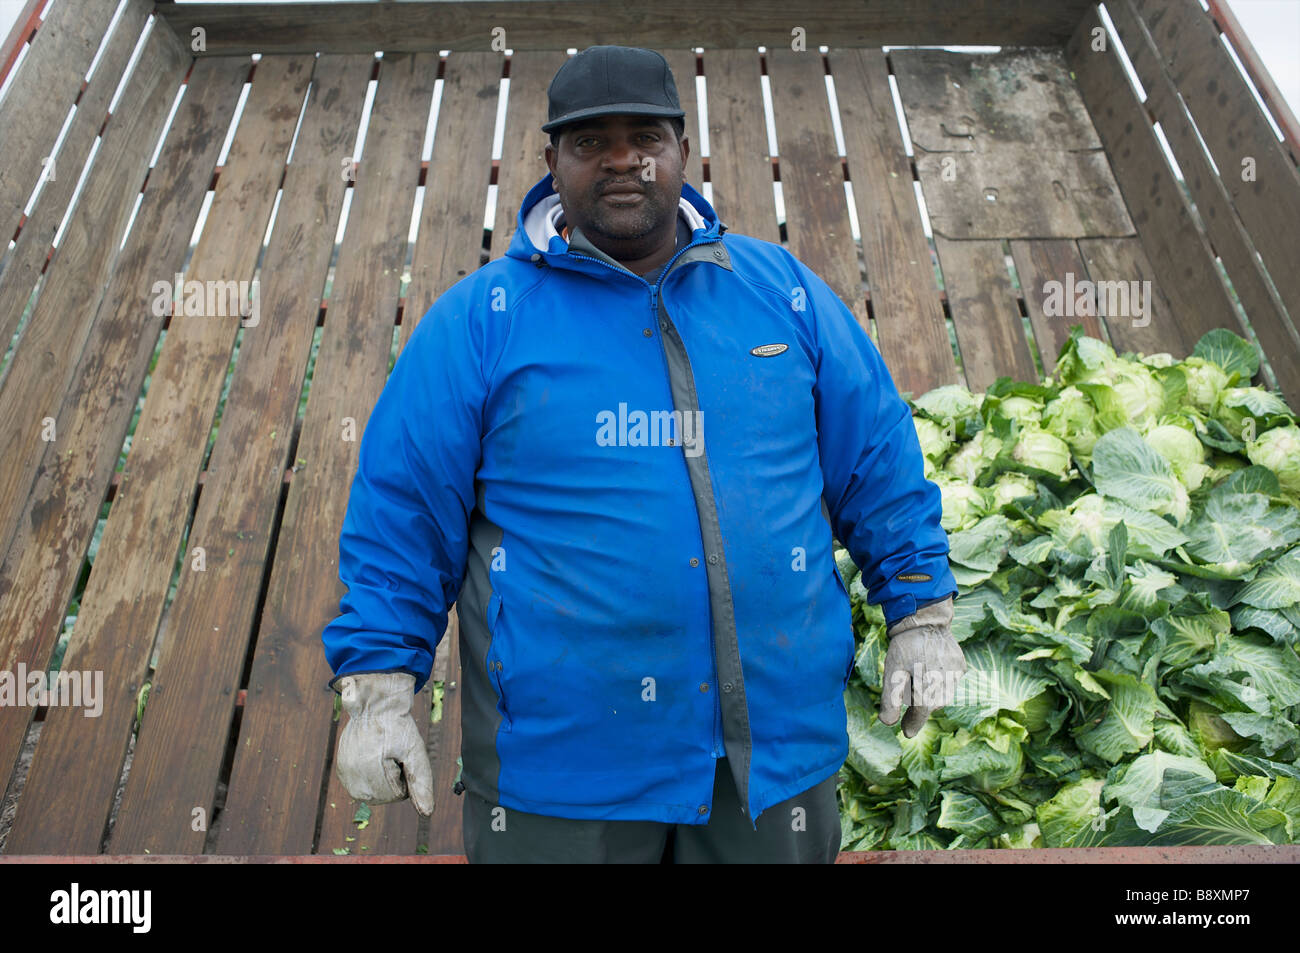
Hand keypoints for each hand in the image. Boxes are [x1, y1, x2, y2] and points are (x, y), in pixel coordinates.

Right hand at [335, 672, 433, 815]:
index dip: (405, 774)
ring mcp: (344, 777)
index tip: (399, 753)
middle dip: (394, 777)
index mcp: (371, 777)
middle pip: (385, 797)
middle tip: (391, 752)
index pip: (399, 795)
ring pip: (374, 792)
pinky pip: (364, 784)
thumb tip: (427, 813)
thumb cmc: (399, 728)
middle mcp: (352, 781)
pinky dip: (371, 773)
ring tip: (381, 752)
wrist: (375, 706)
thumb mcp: (416, 753)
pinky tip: (371, 754)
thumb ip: (422, 784)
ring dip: (382, 776)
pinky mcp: (341, 771)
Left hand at [878, 596, 964, 737]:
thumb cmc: (904, 647)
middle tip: (908, 689)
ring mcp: (957, 675)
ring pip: (943, 694)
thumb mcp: (892, 673)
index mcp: (930, 690)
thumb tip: (888, 723)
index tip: (906, 732)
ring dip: (931, 691)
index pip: (920, 715)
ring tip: (919, 674)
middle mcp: (947, 686)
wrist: (925, 619)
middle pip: (931, 704)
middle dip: (920, 703)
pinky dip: (940, 679)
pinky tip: (930, 665)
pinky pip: (950, 680)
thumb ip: (890, 699)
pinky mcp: (961, 665)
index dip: (912, 724)